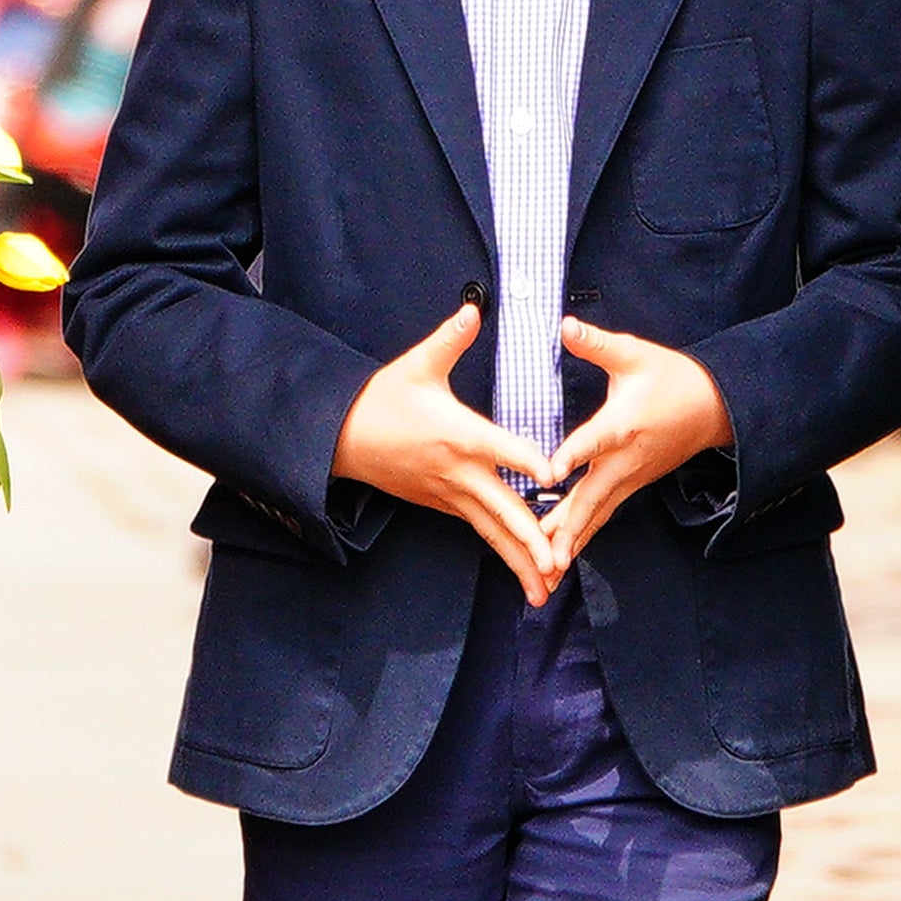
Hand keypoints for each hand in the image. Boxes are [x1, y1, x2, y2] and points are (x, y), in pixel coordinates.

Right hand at [331, 301, 557, 602]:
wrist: (341, 437)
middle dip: (532, 540)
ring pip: (492, 532)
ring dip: (519, 562)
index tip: (555, 478)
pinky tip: (525, 571)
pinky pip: (479, 530)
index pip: (501, 448)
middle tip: (559, 563)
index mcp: (459, 435)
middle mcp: (459, 472)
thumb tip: (473, 308)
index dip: (528, 460)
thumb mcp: (416, 365)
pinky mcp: (443, 505)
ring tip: (545, 593)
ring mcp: (450, 494)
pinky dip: (502, 551)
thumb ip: (450, 339)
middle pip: (502, 510)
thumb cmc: (381, 398)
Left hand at [536, 318, 732, 574]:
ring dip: (572, 540)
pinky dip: (584, 534)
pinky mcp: (632, 485)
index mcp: (623, 424)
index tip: (551, 473)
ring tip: (547, 568)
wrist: (714, 407)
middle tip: (545, 555)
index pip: (593, 441)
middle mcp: (625, 459)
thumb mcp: (635, 354)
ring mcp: (630, 477)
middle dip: (567, 527)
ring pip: (597, 514)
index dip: (572, 454)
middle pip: (592, 497)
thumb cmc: (672, 377)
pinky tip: (563, 553)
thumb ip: (597, 344)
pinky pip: (604, 513)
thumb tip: (565, 325)